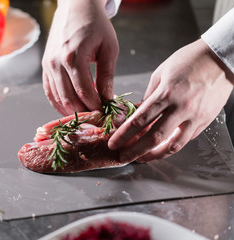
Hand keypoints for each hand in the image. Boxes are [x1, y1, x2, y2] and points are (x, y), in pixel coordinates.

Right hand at [42, 0, 118, 115]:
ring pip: (57, 98)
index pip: (84, 91)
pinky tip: (68, 109)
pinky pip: (49, 91)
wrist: (76, 7)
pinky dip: (58, 103)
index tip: (105, 113)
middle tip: (95, 118)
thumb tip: (107, 98)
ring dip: (70, 110)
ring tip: (84, 116)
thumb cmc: (95, 24)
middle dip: (83, 112)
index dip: (95, 106)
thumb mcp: (109, 48)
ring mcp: (48, 65)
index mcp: (73, 56)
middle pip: (68, 98)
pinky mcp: (45, 66)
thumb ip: (107, 75)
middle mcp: (56, 62)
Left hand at [108, 39, 233, 162]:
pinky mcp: (205, 122)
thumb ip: (149, 95)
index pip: (140, 120)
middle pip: (153, 137)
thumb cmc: (190, 61)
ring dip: (154, 156)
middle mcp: (181, 108)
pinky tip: (160, 148)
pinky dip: (171, 146)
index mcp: (166, 93)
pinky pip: (185, 140)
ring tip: (141, 159)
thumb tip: (138, 112)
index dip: (124, 135)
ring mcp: (195, 117)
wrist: (222, 60)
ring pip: (172, 145)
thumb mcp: (161, 73)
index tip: (113, 143)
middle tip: (123, 157)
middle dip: (135, 150)